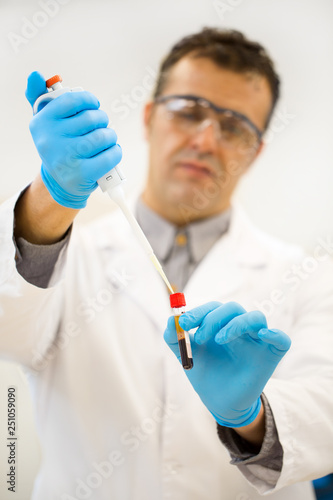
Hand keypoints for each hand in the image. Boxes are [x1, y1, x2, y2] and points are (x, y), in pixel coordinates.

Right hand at [26, 71, 121, 208]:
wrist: (60, 183)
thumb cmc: (57, 145)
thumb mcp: (45, 122)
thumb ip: (40, 96)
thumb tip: (35, 74)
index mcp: (42, 122)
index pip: (72, 100)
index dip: (89, 100)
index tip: (94, 105)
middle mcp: (51, 139)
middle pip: (92, 118)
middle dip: (102, 121)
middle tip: (101, 126)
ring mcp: (67, 158)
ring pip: (103, 136)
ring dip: (111, 136)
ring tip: (107, 140)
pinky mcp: (83, 173)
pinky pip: (110, 155)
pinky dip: (116, 152)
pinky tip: (111, 152)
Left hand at [164, 301, 290, 427]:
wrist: (219, 402)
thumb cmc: (206, 374)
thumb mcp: (185, 355)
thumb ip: (174, 337)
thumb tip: (171, 320)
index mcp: (222, 324)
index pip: (213, 308)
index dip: (199, 312)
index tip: (183, 323)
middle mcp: (240, 328)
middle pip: (233, 308)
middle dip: (214, 318)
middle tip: (200, 337)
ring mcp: (257, 340)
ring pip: (256, 317)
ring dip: (236, 324)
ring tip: (219, 340)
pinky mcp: (271, 355)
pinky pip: (282, 339)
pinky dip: (274, 334)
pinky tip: (261, 336)